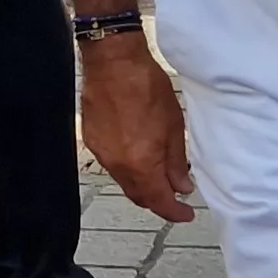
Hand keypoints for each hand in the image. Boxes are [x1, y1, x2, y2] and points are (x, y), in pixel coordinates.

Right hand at [78, 35, 195, 222]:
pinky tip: (136, 152)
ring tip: (158, 172)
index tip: (185, 214)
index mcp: (141, 164)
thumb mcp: (174, 126)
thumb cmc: (145, 86)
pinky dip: (126, 166)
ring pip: (124, 180)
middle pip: (139, 196)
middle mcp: (118, 164)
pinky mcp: (91, 140)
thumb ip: (177, 161)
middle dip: (157, 200)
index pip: (159, 201)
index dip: (174, 212)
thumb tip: (182, 185)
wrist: (113, 63)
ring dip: (141, 183)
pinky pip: (111, 163)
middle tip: (174, 196)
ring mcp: (102, 153)